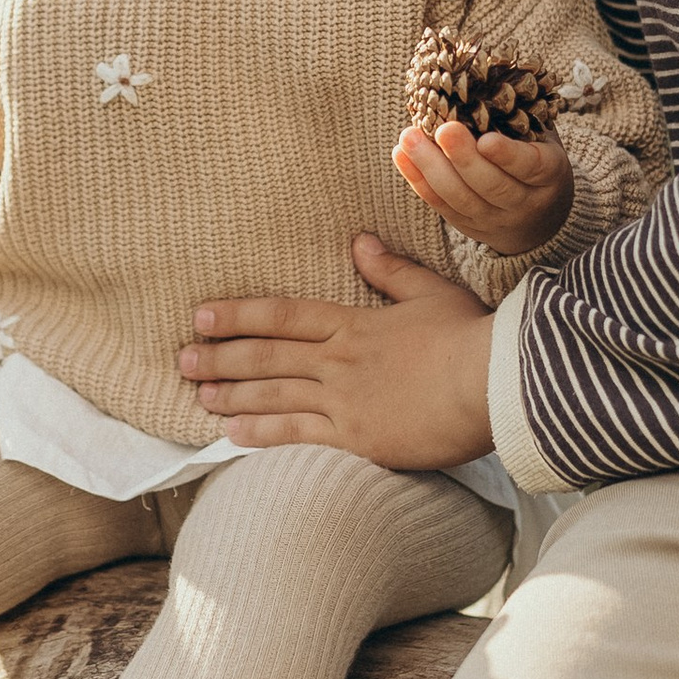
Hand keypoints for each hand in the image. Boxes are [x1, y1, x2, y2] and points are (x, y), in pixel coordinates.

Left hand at [178, 237, 495, 467]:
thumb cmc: (471, 337)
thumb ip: (391, 270)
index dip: (239, 315)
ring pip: (273, 393)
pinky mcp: (357, 437)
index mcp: (355, 323)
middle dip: (220, 355)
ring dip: (230, 392)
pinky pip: (297, 434)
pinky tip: (231, 432)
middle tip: (182, 358)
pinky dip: (261, 431)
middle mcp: (339, 360)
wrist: (496, 384)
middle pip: (267, 355)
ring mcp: (344, 400)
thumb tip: (359, 241)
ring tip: (197, 392)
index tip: (202, 316)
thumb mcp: (431, 291)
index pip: (284, 315)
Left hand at [392, 117, 572, 255]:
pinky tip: (400, 154)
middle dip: (463, 159)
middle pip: (491, 186)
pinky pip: (440, 205)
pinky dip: (418, 180)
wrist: (539, 216)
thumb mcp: (542, 136)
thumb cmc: (536, 157)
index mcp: (548, 174)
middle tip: (442, 129)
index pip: (530, 167)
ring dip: (430, 168)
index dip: (508, 155)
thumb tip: (487, 65)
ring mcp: (494, 218)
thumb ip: (521, 113)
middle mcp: (524, 202)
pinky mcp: (467, 225)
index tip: (486, 139)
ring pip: (460, 198)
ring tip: (409, 138)